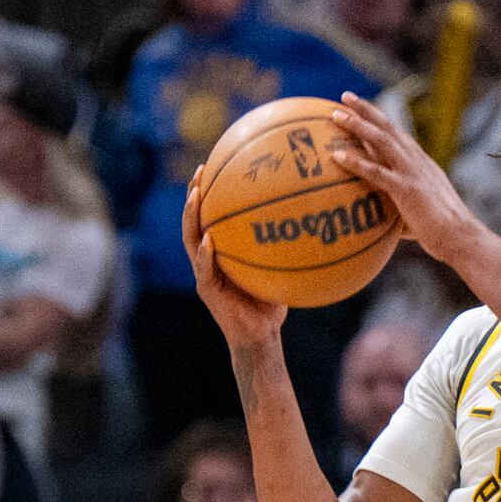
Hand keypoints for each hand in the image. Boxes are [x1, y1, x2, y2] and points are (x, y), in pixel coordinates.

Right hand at [183, 172, 287, 348]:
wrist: (260, 337)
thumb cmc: (271, 304)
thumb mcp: (279, 269)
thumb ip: (282, 248)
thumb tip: (310, 221)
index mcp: (221, 251)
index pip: (212, 215)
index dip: (210, 191)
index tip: (215, 164)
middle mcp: (208, 258)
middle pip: (194, 220)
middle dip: (194, 194)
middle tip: (200, 169)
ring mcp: (204, 273)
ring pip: (190, 239)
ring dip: (190, 217)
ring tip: (195, 196)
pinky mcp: (206, 290)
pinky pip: (203, 269)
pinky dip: (204, 255)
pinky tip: (208, 240)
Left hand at [328, 95, 465, 264]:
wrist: (461, 238)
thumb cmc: (441, 232)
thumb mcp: (419, 212)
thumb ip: (399, 209)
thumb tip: (380, 221)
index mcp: (421, 163)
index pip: (397, 133)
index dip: (378, 118)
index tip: (360, 106)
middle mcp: (416, 161)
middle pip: (387, 127)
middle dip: (365, 109)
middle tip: (344, 96)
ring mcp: (411, 173)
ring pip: (381, 140)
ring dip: (357, 125)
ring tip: (335, 115)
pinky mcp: (407, 190)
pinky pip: (377, 172)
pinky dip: (357, 162)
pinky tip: (338, 156)